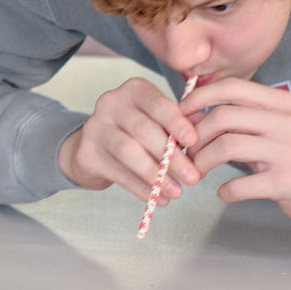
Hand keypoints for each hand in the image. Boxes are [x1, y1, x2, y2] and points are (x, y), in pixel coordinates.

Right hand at [59, 76, 200, 203]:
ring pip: (128, 152)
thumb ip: (179, 124)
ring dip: (156, 175)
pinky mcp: (86, 152)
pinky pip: (118, 172)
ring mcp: (95, 127)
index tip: (193, 142)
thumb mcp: (157, 121)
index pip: (157, 104)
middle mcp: (111, 102)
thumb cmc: (134, 131)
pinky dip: (140, 188)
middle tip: (192, 178)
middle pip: (144, 130)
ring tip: (176, 192)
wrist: (93, 146)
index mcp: (134, 90)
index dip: (176, 123)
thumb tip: (204, 132)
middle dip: (171, 157)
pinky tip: (157, 199)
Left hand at [183, 78, 290, 243]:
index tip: (179, 115)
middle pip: (222, 117)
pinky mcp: (287, 182)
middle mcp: (287, 121)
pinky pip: (239, 185)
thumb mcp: (276, 128)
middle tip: (185, 153)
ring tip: (197, 173)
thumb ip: (242, 117)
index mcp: (282, 103)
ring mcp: (289, 152)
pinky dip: (224, 191)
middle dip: (194, 136)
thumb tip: (192, 112)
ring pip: (226, 147)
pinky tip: (225, 194)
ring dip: (202, 163)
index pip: (231, 87)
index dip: (198, 98)